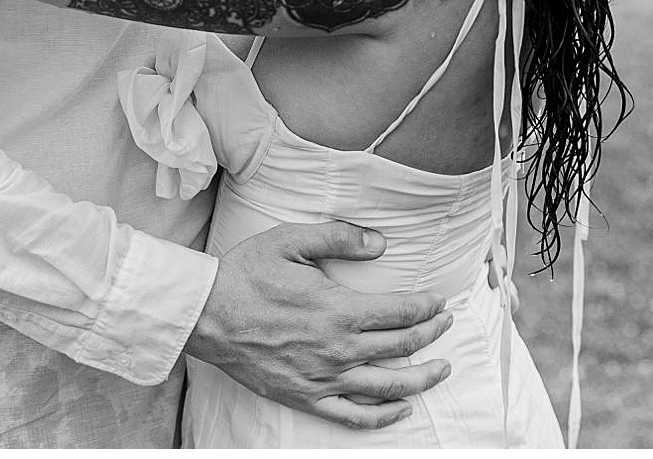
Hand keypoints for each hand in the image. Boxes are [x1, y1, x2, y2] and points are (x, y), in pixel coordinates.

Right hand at [186, 220, 454, 430]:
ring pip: (388, 385)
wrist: (206, 315)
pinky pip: (354, 415)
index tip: (439, 300)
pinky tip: (400, 408)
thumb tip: (380, 242)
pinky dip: (383, 415)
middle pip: (402, 346)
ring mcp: (324, 378)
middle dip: (432, 333)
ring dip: (422, 378)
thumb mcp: (290, 241)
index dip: (427, 306)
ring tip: (442, 368)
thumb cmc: (246, 274)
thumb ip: (339, 238)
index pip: (401, 312)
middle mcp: (339, 349)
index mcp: (339, 310)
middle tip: (446, 323)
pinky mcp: (307, 397)